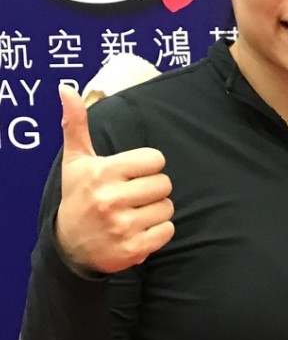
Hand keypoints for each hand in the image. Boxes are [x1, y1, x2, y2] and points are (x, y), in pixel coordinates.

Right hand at [54, 85, 174, 273]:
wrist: (69, 247)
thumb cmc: (79, 196)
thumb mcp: (76, 161)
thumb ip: (76, 124)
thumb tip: (66, 89)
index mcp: (103, 173)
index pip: (156, 160)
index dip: (147, 166)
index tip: (130, 174)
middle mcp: (111, 200)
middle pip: (165, 184)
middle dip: (152, 189)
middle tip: (132, 195)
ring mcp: (122, 227)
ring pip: (168, 207)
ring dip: (155, 210)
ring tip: (133, 213)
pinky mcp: (133, 250)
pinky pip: (168, 231)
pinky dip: (158, 232)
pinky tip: (138, 230)